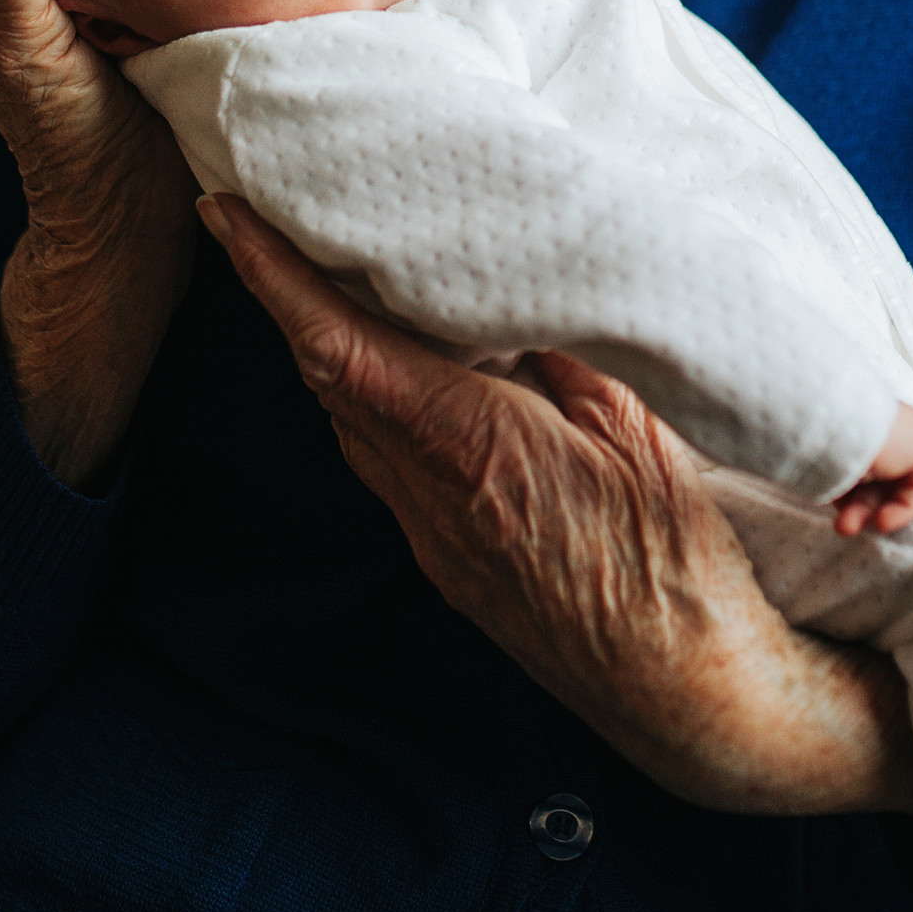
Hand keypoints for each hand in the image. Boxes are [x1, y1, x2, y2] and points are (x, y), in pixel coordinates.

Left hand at [200, 195, 912, 816]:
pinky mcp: (450, 563)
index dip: (274, 277)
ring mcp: (431, 539)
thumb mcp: (637, 431)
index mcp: (472, 450)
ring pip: (350, 422)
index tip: (226, 213)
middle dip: (287, 294)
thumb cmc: (679, 566)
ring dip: (326, 345)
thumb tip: (505, 284)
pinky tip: (401, 364)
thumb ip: (562, 355)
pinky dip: (370, 396)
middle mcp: (428, 498)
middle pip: (327, 379)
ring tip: (324, 271)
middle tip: (266, 212)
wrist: (687, 699)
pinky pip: (385, 462)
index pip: (341, 349)